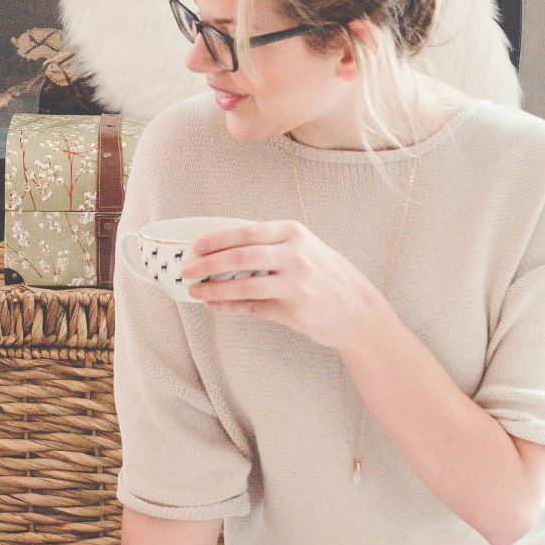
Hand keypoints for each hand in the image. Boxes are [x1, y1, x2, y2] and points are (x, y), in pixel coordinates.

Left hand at [183, 220, 387, 352]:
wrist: (357, 309)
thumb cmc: (325, 275)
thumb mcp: (304, 247)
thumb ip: (269, 244)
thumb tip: (222, 249)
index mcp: (294, 234)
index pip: (246, 232)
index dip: (216, 239)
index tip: (194, 246)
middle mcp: (295, 256)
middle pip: (241, 257)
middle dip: (208, 263)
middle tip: (186, 270)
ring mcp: (296, 285)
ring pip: (244, 286)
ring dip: (214, 289)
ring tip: (195, 291)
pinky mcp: (295, 312)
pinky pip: (253, 309)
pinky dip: (230, 307)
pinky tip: (215, 306)